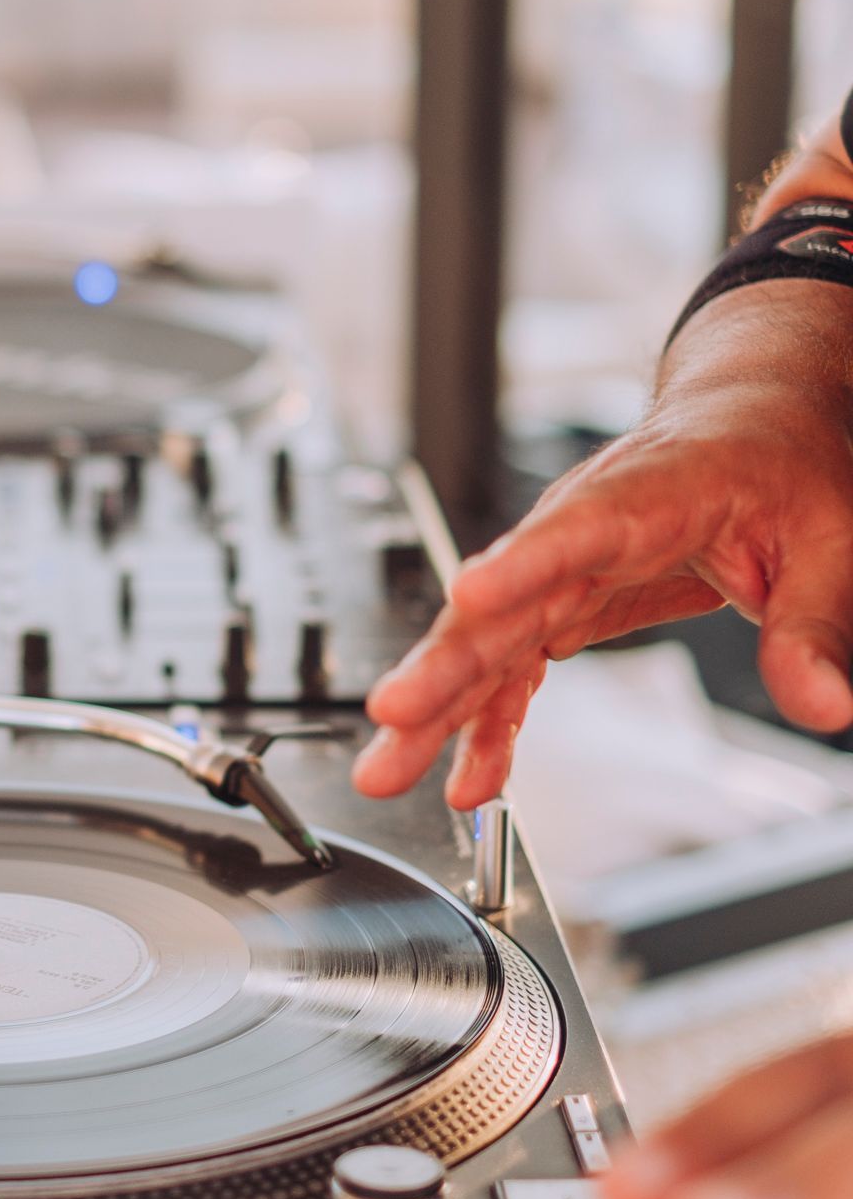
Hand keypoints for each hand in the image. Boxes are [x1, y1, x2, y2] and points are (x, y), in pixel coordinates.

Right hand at [352, 281, 852, 810]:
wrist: (752, 423)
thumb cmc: (782, 461)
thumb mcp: (832, 540)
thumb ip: (817, 627)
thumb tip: (824, 705)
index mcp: (652, 490)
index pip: (578, 528)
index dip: (522, 564)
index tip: (472, 596)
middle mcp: (584, 526)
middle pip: (503, 598)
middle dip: (443, 663)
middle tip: (395, 715)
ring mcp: (562, 566)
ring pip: (487, 640)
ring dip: (437, 706)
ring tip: (390, 769)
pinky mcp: (562, 602)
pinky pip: (514, 666)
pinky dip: (489, 721)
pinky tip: (470, 774)